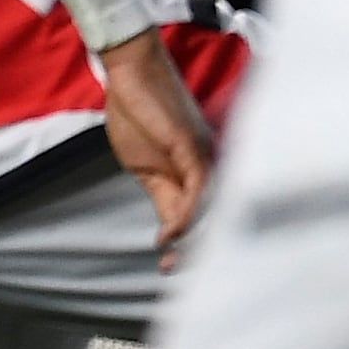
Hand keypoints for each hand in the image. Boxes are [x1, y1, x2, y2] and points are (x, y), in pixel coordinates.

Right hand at [91, 30, 216, 264]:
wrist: (131, 75)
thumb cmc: (141, 115)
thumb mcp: (147, 168)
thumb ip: (165, 198)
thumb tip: (171, 234)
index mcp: (202, 172)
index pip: (206, 214)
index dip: (195, 243)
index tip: (174, 268)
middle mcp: (212, 164)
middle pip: (217, 212)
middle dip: (200, 248)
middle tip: (176, 274)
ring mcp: (205, 154)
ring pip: (212, 204)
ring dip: (194, 237)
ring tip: (173, 260)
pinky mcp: (191, 144)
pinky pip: (199, 183)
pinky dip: (188, 211)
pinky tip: (171, 231)